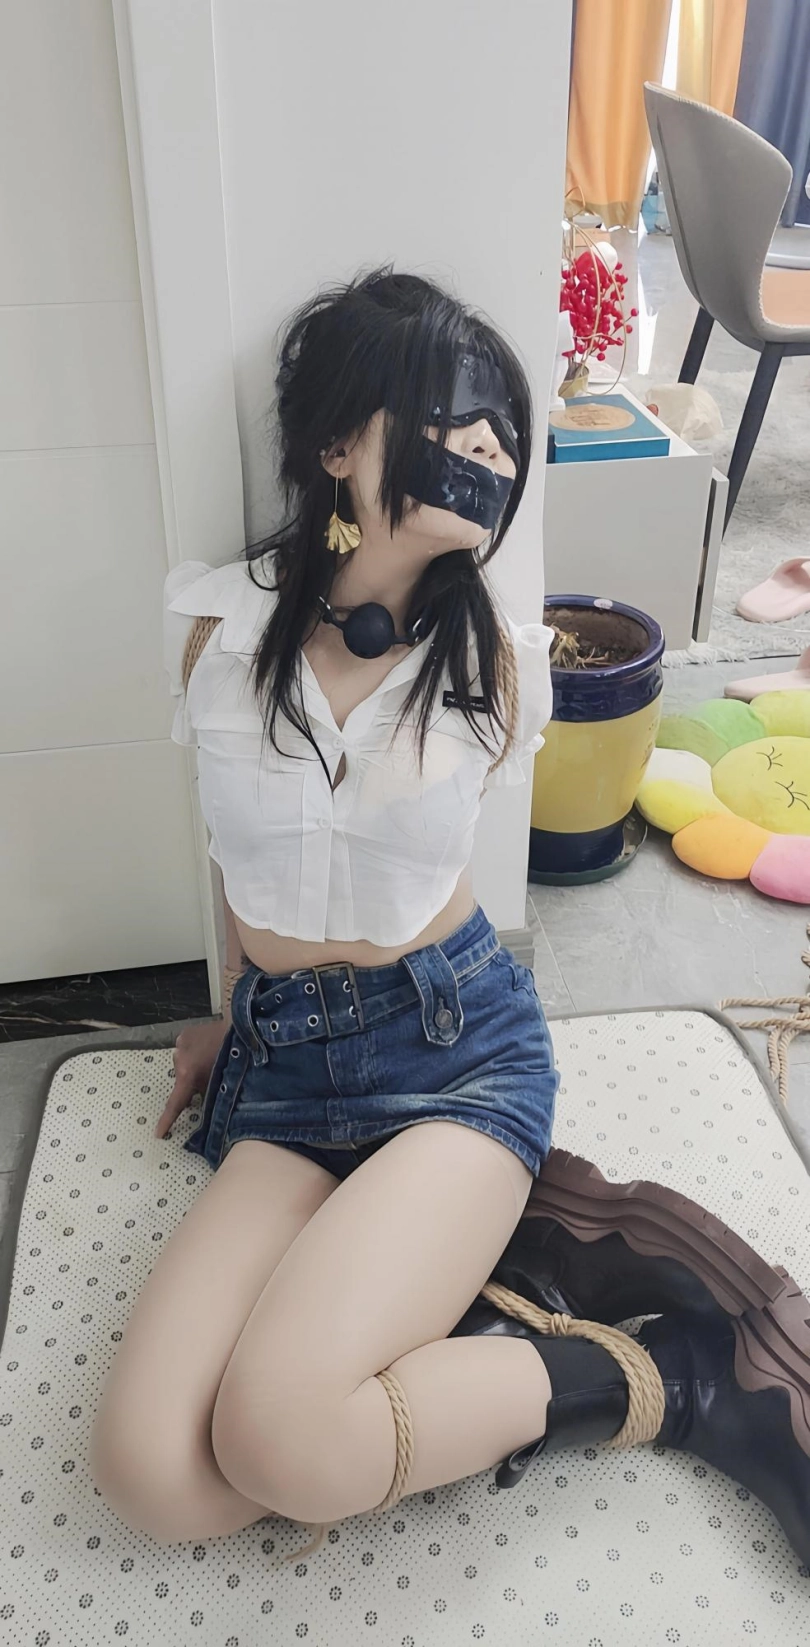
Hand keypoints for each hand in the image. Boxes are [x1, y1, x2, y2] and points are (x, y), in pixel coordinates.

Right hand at [154, 1017, 230, 1139]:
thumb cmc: (235, 1057)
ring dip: (193, 1066)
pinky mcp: (186, 1033)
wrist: (240, 1027)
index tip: (159, 1133)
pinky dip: (194, 1053)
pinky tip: (208, 1050)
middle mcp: (179, 1058)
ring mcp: (180, 1043)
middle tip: (207, 1083)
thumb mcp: (221, 1082)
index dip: (167, 1120)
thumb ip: (208, 1094)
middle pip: (182, 1080)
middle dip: (192, 1084)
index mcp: (188, 1074)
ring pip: (184, 1064)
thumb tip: (204, 1102)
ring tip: (211, 1061)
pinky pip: (187, 1049)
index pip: (175, 1104)